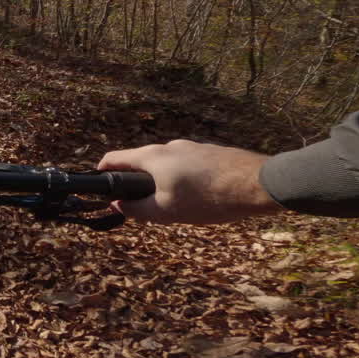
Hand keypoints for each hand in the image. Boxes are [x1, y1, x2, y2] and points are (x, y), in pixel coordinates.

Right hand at [97, 139, 282, 223]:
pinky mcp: (211, 153)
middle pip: (142, 163)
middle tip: (141, 206)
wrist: (259, 184)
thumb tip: (118, 205)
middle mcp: (170, 146)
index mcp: (153, 157)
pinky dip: (184, 180)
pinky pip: (188, 166)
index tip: (99, 185)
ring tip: (176, 206)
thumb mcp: (168, 211)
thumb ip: (138, 209)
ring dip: (163, 183)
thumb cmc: (210, 198)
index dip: (103, 172)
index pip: (115, 159)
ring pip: (167, 166)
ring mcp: (192, 147)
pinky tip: (200, 198)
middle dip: (137, 183)